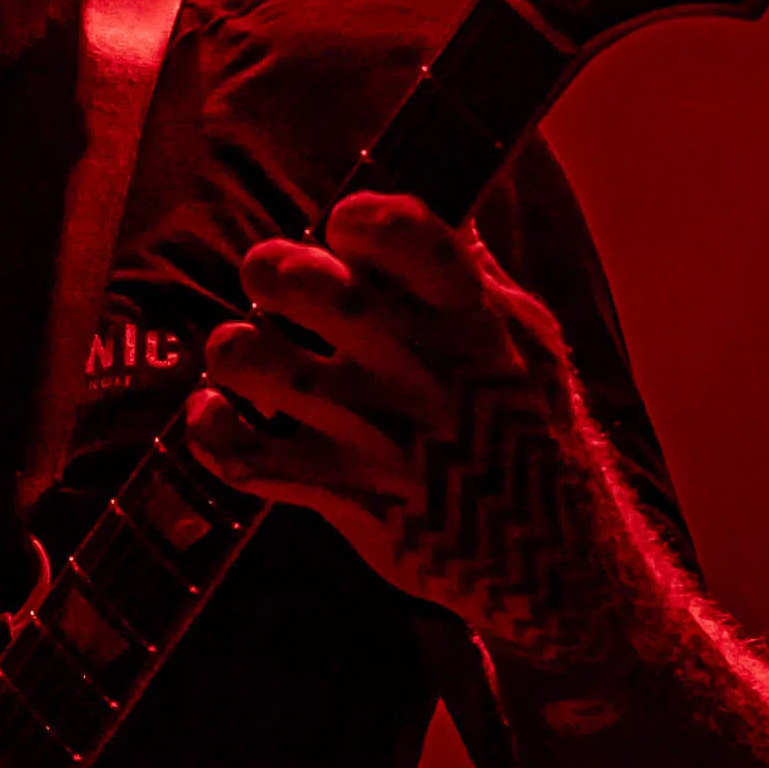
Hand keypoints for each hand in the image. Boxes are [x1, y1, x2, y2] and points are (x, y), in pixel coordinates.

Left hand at [186, 194, 646, 671]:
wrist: (558, 561)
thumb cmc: (533, 435)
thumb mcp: (529, 345)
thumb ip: (473, 276)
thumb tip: (439, 206)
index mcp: (472, 318)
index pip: (399, 232)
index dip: (351, 217)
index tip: (342, 230)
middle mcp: (417, 369)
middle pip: (309, 285)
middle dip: (271, 267)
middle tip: (271, 281)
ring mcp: (377, 435)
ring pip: (260, 363)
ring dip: (233, 348)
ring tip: (241, 352)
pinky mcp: (346, 496)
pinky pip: (247, 460)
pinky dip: (210, 433)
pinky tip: (211, 413)